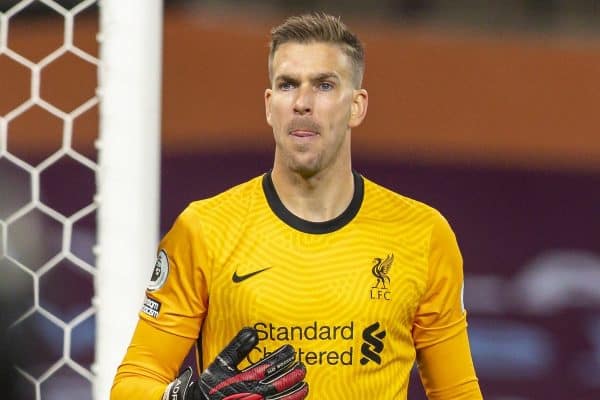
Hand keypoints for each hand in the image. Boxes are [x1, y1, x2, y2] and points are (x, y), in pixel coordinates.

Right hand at [163, 327, 307, 399]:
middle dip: (294, 374)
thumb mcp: (221, 364)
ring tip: (304, 383)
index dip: (283, 357)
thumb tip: (252, 332)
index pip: (270, 365)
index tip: (292, 350)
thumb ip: (237, 347)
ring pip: (283, 399)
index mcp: (245, 379)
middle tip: (302, 366)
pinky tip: (296, 399)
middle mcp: (253, 394)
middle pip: (280, 383)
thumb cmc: (211, 385)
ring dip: (296, 391)